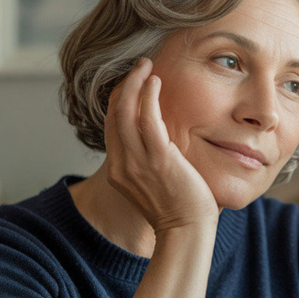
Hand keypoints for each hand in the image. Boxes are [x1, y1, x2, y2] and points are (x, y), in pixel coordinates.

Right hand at [105, 57, 218, 232]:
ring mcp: (138, 161)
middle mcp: (122, 164)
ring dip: (134, 83)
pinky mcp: (159, 158)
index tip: (130, 83)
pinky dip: (148, 95)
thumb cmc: (179, 210)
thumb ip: (149, 163)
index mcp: (118, 171)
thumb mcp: (153, 185)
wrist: (187, 232)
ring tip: (146, 65)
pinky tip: (155, 80)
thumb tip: (160, 144)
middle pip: (113, 114)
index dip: (118, 100)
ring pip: (125, 111)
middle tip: (138, 65)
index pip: (112, 126)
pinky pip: (147, 118)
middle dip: (123, 85)